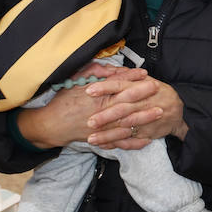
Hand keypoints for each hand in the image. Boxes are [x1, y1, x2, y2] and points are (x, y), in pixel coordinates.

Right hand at [13, 63, 151, 148]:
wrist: (52, 125)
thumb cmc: (63, 101)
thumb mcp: (75, 82)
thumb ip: (93, 74)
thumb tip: (109, 68)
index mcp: (96, 96)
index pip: (117, 85)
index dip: (132, 79)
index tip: (145, 74)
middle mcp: (101, 112)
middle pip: (126, 102)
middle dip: (144, 96)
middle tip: (159, 90)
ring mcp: (102, 128)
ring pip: (127, 123)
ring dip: (144, 118)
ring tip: (159, 113)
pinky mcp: (101, 140)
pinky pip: (120, 142)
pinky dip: (133, 142)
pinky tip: (147, 140)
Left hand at [84, 68, 186, 148]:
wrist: (180, 112)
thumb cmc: (159, 93)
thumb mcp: (146, 80)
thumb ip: (127, 76)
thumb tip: (107, 69)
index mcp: (140, 88)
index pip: (120, 86)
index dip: (105, 88)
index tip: (89, 90)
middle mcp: (142, 104)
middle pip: (122, 110)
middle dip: (105, 116)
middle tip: (89, 121)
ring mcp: (145, 121)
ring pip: (125, 128)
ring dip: (108, 135)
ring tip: (92, 138)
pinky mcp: (146, 134)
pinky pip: (131, 141)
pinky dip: (117, 144)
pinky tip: (104, 146)